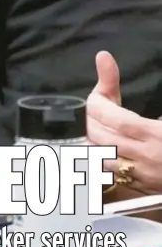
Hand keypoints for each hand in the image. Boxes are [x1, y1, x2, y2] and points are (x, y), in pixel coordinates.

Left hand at [87, 51, 161, 193]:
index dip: (97, 102)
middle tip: (98, 108)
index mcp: (156, 136)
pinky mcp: (137, 189)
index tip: (98, 95)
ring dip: (91, 138)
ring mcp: (139, 176)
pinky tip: (99, 148)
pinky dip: (96, 158)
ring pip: (97, 156)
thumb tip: (103, 58)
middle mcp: (145, 157)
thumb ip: (126, 94)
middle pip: (99, 135)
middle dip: (92, 118)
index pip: (112, 118)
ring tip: (98, 125)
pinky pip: (105, 174)